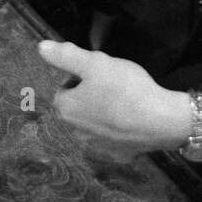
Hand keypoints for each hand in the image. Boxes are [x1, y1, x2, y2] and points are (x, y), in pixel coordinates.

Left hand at [38, 41, 191, 153]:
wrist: (161, 120)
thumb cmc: (124, 89)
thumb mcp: (95, 63)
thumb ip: (67, 55)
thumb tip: (41, 47)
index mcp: (67, 109)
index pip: (64, 88)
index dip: (82, 76)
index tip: (100, 73)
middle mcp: (76, 131)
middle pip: (79, 105)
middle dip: (92, 94)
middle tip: (114, 83)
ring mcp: (98, 146)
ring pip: (96, 121)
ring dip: (106, 111)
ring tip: (126, 98)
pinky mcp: (119, 154)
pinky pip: (115, 137)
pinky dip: (122, 128)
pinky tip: (135, 118)